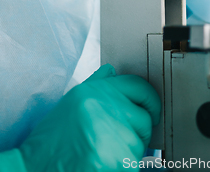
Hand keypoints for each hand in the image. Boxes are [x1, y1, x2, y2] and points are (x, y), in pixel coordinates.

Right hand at [0, 65, 160, 171]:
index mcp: (95, 91)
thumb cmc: (52, 139)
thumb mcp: (72, 102)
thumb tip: (113, 72)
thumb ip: (97, 85)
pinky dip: (122, 168)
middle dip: (137, 132)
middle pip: (144, 118)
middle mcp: (105, 107)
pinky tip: (102, 166)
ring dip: (128, 154)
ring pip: (139, 145)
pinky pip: (133, 164)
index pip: (138, 86)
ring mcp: (112, 134)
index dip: (150, 99)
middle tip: (117, 142)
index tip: (152, 110)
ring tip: (102, 155)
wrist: (33, 169)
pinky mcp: (115, 161)